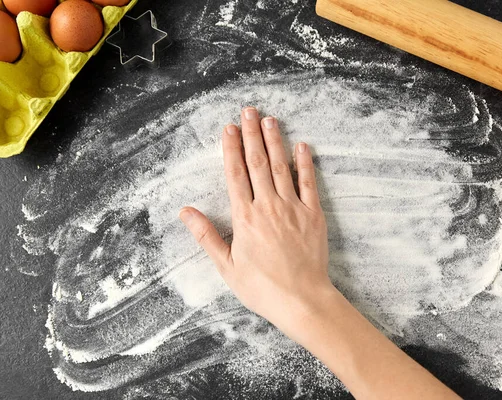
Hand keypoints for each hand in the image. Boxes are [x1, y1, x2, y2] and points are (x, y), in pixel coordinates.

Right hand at [179, 106, 331, 334]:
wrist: (301, 299)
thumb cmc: (262, 287)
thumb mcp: (227, 267)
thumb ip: (207, 236)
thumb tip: (186, 212)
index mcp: (245, 218)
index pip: (235, 174)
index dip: (231, 149)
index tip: (228, 128)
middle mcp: (268, 206)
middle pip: (258, 163)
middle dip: (251, 135)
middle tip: (248, 111)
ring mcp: (293, 208)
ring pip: (281, 167)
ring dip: (275, 141)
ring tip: (269, 119)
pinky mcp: (313, 215)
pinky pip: (309, 183)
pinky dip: (305, 163)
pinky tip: (302, 146)